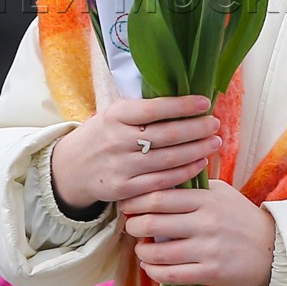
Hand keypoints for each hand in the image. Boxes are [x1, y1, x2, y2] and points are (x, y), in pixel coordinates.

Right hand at [48, 95, 219, 211]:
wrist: (71, 167)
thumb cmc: (102, 135)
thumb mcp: (113, 114)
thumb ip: (142, 109)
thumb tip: (183, 96)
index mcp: (115, 115)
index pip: (154, 109)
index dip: (182, 106)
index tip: (205, 103)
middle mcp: (117, 139)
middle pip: (166, 135)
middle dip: (196, 129)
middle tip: (215, 124)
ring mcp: (120, 166)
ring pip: (167, 159)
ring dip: (196, 150)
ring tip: (214, 142)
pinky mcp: (124, 189)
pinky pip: (161, 181)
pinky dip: (184, 172)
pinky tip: (199, 163)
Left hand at [120, 182, 276, 285]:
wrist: (273, 249)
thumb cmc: (242, 218)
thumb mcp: (221, 192)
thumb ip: (193, 186)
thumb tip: (158, 181)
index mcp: (206, 198)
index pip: (159, 196)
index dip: (135, 201)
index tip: (127, 205)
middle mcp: (205, 222)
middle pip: (153, 221)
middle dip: (133, 225)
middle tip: (130, 226)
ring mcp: (208, 248)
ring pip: (159, 251)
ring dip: (141, 250)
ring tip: (140, 248)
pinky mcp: (212, 272)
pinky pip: (172, 274)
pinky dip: (154, 271)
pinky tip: (151, 266)